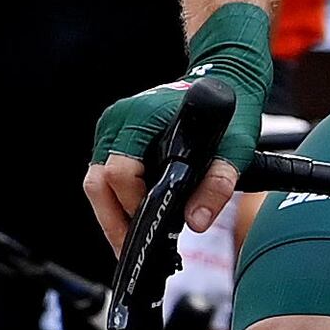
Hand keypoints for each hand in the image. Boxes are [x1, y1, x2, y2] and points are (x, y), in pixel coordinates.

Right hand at [82, 6, 274, 246]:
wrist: (223, 77)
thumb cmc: (229, 110)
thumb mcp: (234, 148)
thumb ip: (217, 185)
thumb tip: (196, 222)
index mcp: (138, 119)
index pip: (118, 173)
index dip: (133, 205)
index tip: (153, 228)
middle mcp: (117, 123)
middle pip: (96, 183)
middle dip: (112, 222)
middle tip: (131, 252)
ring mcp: (112, 130)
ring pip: (95, 183)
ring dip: (111, 214)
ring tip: (132, 242)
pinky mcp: (115, 138)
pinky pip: (103, 175)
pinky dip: (115, 201)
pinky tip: (134, 219)